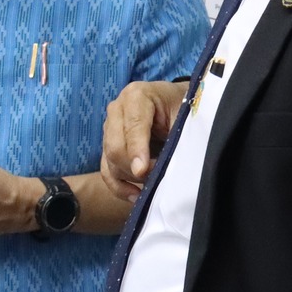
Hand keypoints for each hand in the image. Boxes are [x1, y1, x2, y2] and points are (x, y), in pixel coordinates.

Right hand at [101, 80, 188, 202]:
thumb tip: (172, 165)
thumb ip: (176, 135)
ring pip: (110, 161)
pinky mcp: (108, 145)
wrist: (175, 102)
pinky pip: (106, 171)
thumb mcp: (184, 115)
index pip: (133, 126)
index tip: (143, 171)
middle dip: (134, 168)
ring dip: (131, 177)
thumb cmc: (183, 107)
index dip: (137, 150)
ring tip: (154, 184)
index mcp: (136, 96)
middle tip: (156, 178)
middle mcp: (117, 110)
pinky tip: (135, 195)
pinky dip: (119, 186)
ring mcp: (109, 128)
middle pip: (115, 146)